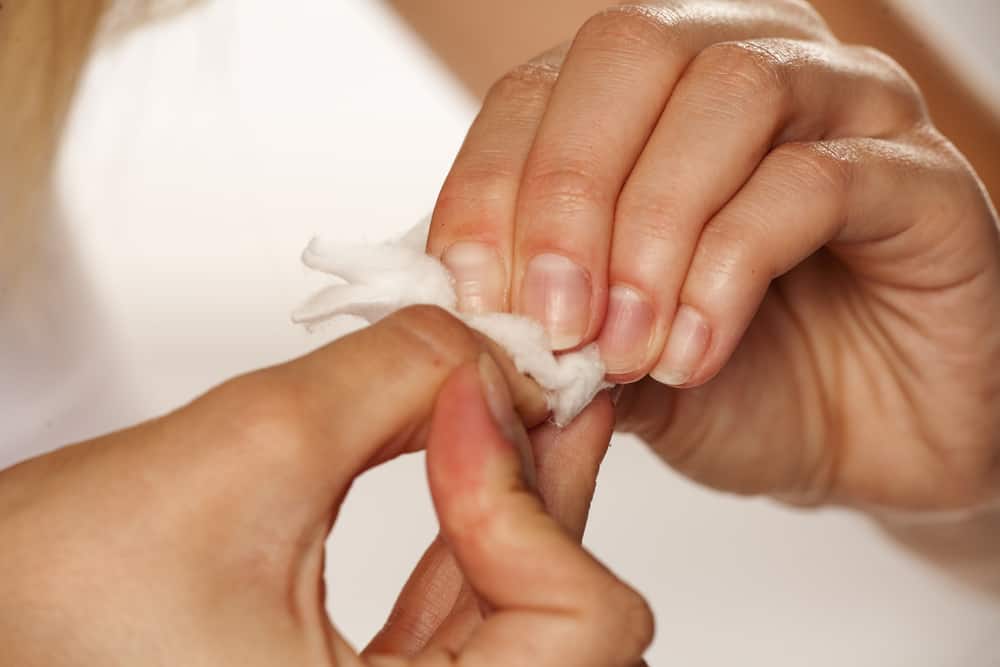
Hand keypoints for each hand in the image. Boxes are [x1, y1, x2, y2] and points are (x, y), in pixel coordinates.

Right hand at [0, 306, 650, 665]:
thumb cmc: (38, 607)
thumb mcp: (242, 455)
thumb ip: (391, 376)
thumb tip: (483, 345)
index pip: (574, 632)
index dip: (530, 498)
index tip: (476, 399)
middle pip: (567, 626)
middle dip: (546, 485)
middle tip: (537, 380)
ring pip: (525, 615)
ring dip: (520, 496)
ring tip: (507, 397)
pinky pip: (470, 616)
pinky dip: (479, 529)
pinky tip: (471, 451)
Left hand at [426, 0, 999, 511]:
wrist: (863, 446)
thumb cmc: (735, 385)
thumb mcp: (608, 361)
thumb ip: (545, 324)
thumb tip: (470, 310)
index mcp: (653, 98)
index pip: (540, 89)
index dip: (490, 185)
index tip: (473, 299)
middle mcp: (748, 67)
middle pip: (631, 52)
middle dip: (566, 192)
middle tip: (551, 319)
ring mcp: (845, 108)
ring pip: (727, 95)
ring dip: (651, 230)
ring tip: (625, 347)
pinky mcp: (920, 176)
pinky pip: (816, 179)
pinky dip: (730, 268)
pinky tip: (696, 352)